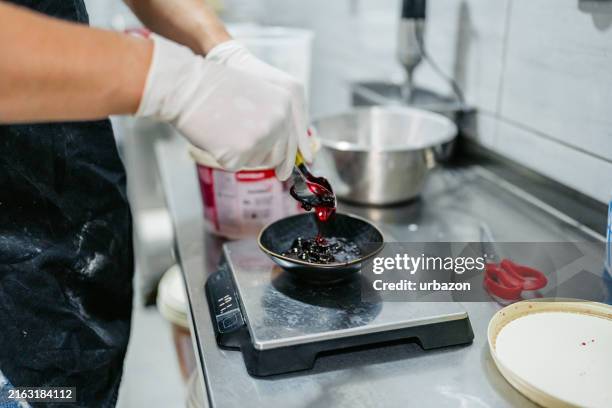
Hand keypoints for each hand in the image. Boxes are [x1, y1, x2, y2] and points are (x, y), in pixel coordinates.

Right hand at [136, 35, 300, 179]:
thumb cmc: (214, 88)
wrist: (188, 85)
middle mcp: (279, 119)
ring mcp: (262, 136)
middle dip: (260, 157)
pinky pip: (235, 165)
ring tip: (224, 129)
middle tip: (239, 145)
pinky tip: (215, 136)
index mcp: (286, 102)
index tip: (284, 172)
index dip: (287, 159)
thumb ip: (273, 119)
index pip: (292, 141)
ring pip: (256, 162)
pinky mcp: (242, 150)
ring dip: (241, 154)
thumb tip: (279, 150)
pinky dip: (223, 156)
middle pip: (276, 156)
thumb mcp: (256, 96)